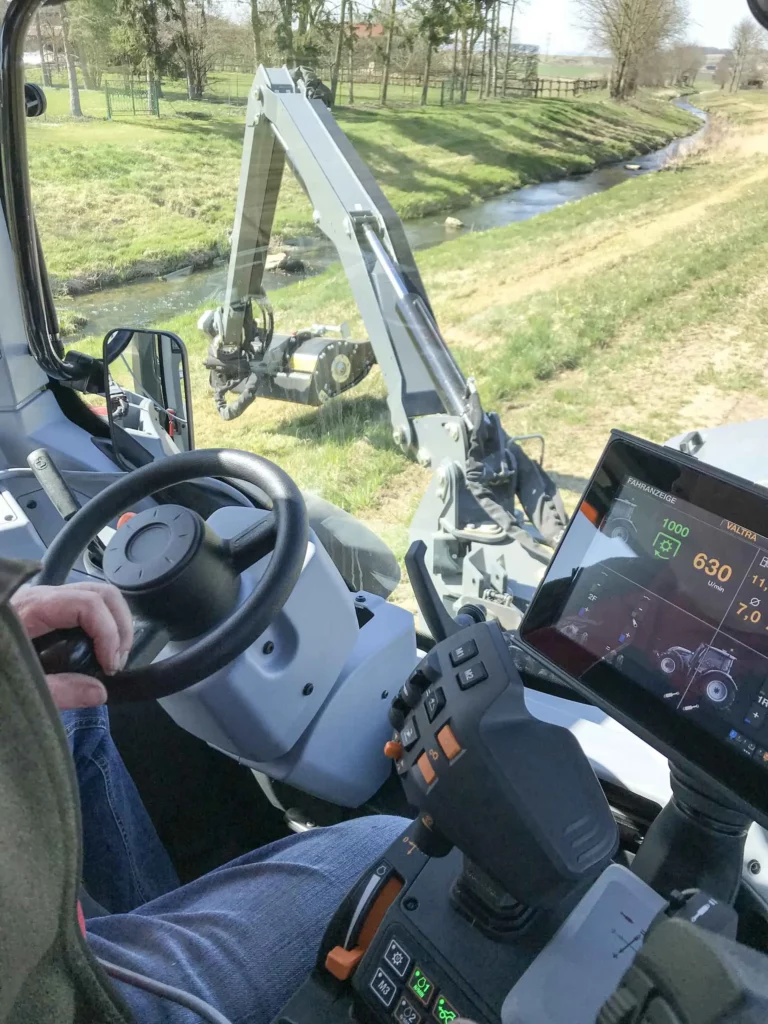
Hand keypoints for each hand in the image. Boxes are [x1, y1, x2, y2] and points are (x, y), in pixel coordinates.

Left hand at [11, 582, 132, 709]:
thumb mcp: (15, 684)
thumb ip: (58, 691)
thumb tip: (98, 692)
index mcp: (31, 608)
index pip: (87, 604)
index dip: (109, 633)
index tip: (110, 666)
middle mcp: (41, 597)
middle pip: (100, 592)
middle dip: (119, 626)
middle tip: (117, 661)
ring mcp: (45, 601)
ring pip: (96, 596)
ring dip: (114, 624)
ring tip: (112, 657)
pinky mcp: (46, 612)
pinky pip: (85, 607)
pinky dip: (102, 625)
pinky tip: (97, 652)